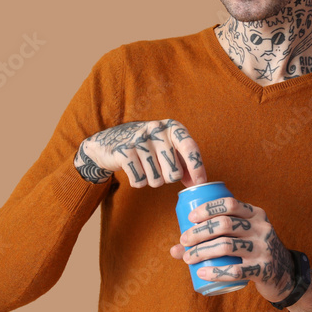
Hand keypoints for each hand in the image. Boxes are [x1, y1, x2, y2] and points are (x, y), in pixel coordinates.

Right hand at [74, 119, 206, 188]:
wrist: (111, 141)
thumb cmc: (147, 147)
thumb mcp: (167, 149)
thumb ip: (183, 164)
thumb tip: (197, 183)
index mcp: (172, 127)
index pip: (190, 147)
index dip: (197, 167)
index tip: (200, 182)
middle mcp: (157, 130)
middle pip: (174, 173)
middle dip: (168, 178)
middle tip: (159, 169)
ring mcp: (139, 140)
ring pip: (156, 180)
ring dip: (152, 180)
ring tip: (145, 167)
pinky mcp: (124, 152)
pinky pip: (140, 180)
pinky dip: (138, 181)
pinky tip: (134, 169)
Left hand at [168, 196, 296, 302]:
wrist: (285, 274)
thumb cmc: (254, 251)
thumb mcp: (243, 237)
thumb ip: (215, 237)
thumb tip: (174, 249)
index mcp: (256, 214)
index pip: (229, 204)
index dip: (207, 208)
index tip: (190, 218)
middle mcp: (261, 228)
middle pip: (224, 224)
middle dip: (199, 232)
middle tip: (184, 241)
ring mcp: (264, 249)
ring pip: (227, 246)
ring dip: (202, 251)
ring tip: (187, 258)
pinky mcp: (263, 270)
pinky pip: (236, 270)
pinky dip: (215, 272)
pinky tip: (201, 273)